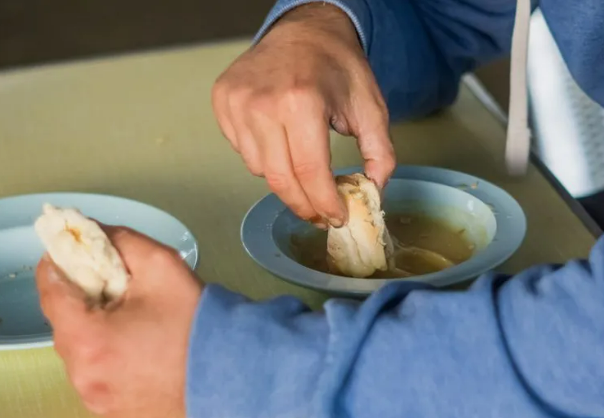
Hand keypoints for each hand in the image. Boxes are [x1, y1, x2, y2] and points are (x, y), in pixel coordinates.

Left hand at [36, 225, 202, 417]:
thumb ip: (120, 241)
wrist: (232, 373)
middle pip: (64, 322)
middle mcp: (82, 375)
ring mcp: (95, 398)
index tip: (70, 249)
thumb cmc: (196, 322)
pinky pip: (97, 373)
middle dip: (81, 297)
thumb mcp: (162, 265)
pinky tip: (137, 347)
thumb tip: (91, 231)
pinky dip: (107, 355)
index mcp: (87, 338)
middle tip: (111, 283)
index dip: (57, 262)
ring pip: (80, 350)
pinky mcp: (111, 412)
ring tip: (130, 318)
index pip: (50, 290)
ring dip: (94, 328)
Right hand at [212, 3, 395, 227]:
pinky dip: (264, 158)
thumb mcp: (371, 106)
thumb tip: (374, 192)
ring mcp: (237, 103)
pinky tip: (282, 143)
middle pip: (280, 179)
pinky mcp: (223, 102)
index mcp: (302, 101)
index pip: (310, 172)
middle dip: (304, 205)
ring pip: (259, 169)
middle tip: (321, 214)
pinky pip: (242, 151)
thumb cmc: (337, 65)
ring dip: (284, 179)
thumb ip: (380, 153)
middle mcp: (263, 103)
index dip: (325, 203)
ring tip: (304, 169)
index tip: (337, 217)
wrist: (304, 29)